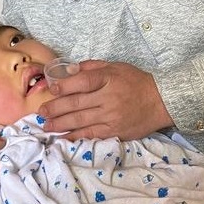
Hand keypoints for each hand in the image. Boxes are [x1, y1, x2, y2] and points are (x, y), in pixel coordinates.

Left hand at [38, 60, 173, 140]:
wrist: (161, 101)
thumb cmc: (136, 82)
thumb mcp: (116, 66)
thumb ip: (91, 67)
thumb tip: (68, 70)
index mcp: (109, 79)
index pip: (83, 82)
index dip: (64, 86)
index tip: (51, 89)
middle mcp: (109, 98)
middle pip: (77, 103)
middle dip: (56, 108)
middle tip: (41, 112)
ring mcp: (112, 116)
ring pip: (80, 121)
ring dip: (60, 124)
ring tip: (46, 125)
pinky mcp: (115, 131)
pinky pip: (91, 134)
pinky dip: (75, 136)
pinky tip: (63, 137)